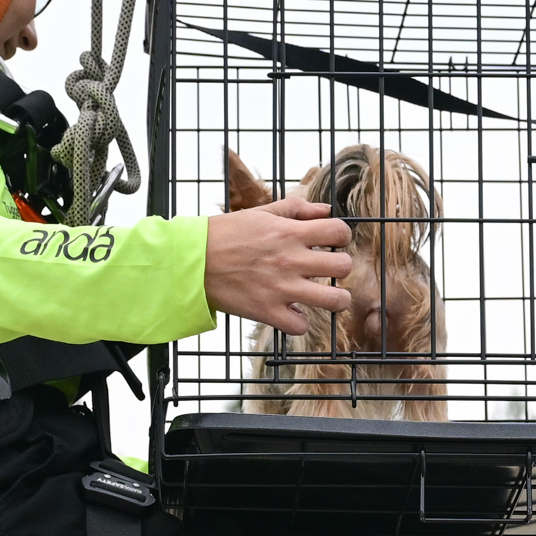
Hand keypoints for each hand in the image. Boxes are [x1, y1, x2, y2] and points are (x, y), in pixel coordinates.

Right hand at [204, 199, 353, 332]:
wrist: (191, 261)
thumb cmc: (224, 235)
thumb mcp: (260, 213)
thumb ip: (296, 209)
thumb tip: (325, 211)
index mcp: (290, 233)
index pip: (338, 231)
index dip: (341, 236)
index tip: (332, 241)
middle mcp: (291, 260)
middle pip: (343, 266)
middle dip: (341, 267)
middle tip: (329, 269)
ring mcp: (281, 288)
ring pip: (334, 300)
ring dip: (336, 299)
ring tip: (326, 296)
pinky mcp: (267, 312)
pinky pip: (300, 326)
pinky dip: (300, 322)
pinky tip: (294, 312)